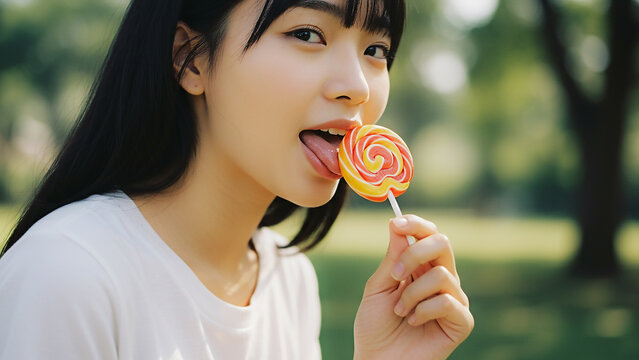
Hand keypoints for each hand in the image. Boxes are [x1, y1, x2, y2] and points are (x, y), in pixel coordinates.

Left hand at [353, 215, 473, 359]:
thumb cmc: (375, 326)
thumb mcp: (378, 286)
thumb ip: (392, 257)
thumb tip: (397, 224)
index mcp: (421, 267)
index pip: (429, 235)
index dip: (416, 224)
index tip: (396, 223)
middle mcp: (441, 279)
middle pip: (442, 243)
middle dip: (414, 254)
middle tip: (395, 275)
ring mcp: (454, 300)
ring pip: (442, 274)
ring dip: (412, 293)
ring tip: (401, 311)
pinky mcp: (461, 322)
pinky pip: (448, 301)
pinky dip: (423, 311)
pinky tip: (413, 322)